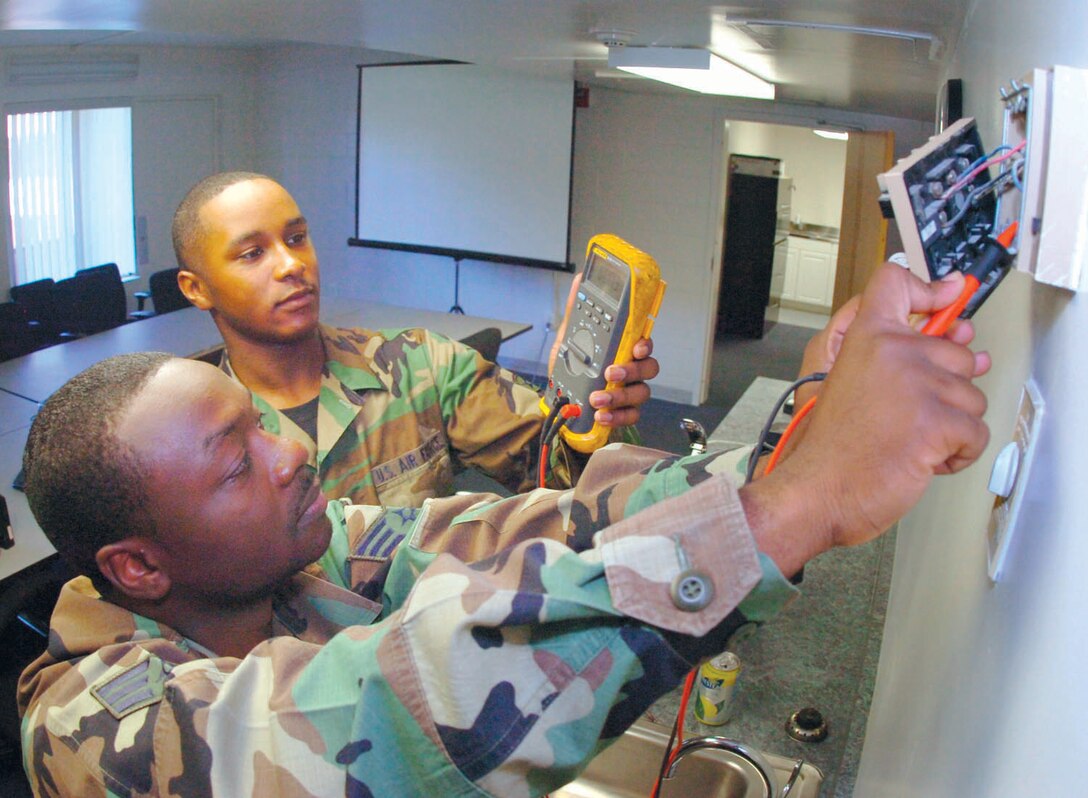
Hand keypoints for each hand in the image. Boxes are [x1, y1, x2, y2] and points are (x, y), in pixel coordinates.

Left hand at [548, 274, 660, 428]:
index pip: (644, 343)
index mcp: (622, 350)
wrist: (556, 402)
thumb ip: (576, 312)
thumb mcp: (568, 339)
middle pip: (649, 368)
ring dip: (620, 396)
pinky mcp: (622, 413)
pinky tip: (601, 415)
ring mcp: (629, 392)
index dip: (645, 344)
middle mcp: (630, 371)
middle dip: (632, 370)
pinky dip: (617, 417)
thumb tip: (580, 280)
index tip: (636, 347)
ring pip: (641, 393)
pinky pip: (632, 416)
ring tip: (597, 398)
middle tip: (610, 372)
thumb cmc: (570, 370)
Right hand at [741, 264, 990, 573]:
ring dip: (951, 428)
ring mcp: (917, 384)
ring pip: (972, 398)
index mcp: (866, 337)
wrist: (816, 491)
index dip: (929, 289)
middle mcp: (893, 351)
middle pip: (958, 354)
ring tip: (910, 442)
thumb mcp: (855, 381)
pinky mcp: (936, 421)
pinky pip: (976, 433)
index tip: (947, 298)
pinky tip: (923, 460)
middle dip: (946, 393)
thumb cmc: (833, 448)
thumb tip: (968, 344)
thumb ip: (901, 357)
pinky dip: (958, 455)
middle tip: (908, 417)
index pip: (895, 281)